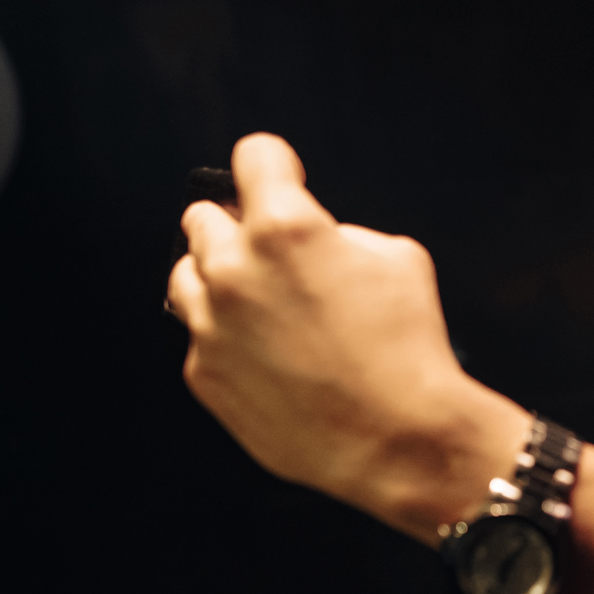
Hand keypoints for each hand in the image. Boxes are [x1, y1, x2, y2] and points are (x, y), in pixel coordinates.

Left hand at [167, 134, 533, 543]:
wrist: (399, 437)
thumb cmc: (407, 347)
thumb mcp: (398, 258)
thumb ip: (340, 234)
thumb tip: (317, 239)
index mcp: (284, 228)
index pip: (254, 156)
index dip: (276, 164)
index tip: (281, 175)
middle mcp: (235, 269)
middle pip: (203, 215)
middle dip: (239, 223)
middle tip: (273, 249)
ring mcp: (210, 325)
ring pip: (186, 274)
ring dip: (217, 276)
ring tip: (262, 301)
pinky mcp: (204, 374)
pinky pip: (201, 337)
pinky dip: (228, 337)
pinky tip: (271, 355)